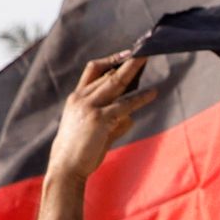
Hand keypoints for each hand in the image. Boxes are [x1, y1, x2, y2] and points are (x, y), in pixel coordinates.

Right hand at [50, 51, 159, 183]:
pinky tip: (153, 93)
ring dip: (133, 70)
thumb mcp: (94, 131)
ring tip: (147, 59)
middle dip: (126, 61)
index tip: (127, 54)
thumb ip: (112, 122)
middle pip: (107, 72)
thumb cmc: (79, 152)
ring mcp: (89, 107)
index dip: (111, 60)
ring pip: (115, 82)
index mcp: (76, 97)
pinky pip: (124, 105)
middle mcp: (81, 98)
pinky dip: (140, 98)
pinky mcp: (99, 119)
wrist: (66, 168)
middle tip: (143, 50)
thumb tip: (130, 118)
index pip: (94, 70)